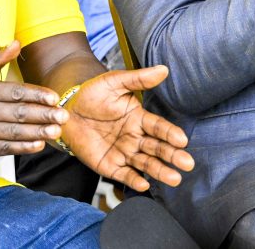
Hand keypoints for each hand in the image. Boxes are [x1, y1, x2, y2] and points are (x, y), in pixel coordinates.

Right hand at [0, 41, 67, 157]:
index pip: (16, 93)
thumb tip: (17, 43)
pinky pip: (6, 148)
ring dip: (37, 132)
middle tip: (63, 116)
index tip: (54, 97)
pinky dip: (23, 147)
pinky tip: (39, 144)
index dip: (36, 95)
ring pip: (15, 132)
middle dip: (43, 115)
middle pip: (19, 113)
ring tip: (56, 131)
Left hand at [61, 65, 194, 191]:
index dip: (170, 133)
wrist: (67, 109)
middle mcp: (135, 138)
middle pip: (157, 148)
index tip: (182, 140)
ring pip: (145, 163)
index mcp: (139, 119)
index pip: (158, 127)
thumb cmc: (93, 93)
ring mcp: (123, 153)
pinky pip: (124, 175)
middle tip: (187, 163)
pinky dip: (134, 180)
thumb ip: (138, 79)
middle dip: (172, 156)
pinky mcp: (109, 165)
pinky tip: (144, 185)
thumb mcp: (115, 82)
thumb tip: (163, 69)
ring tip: (174, 179)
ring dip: (160, 171)